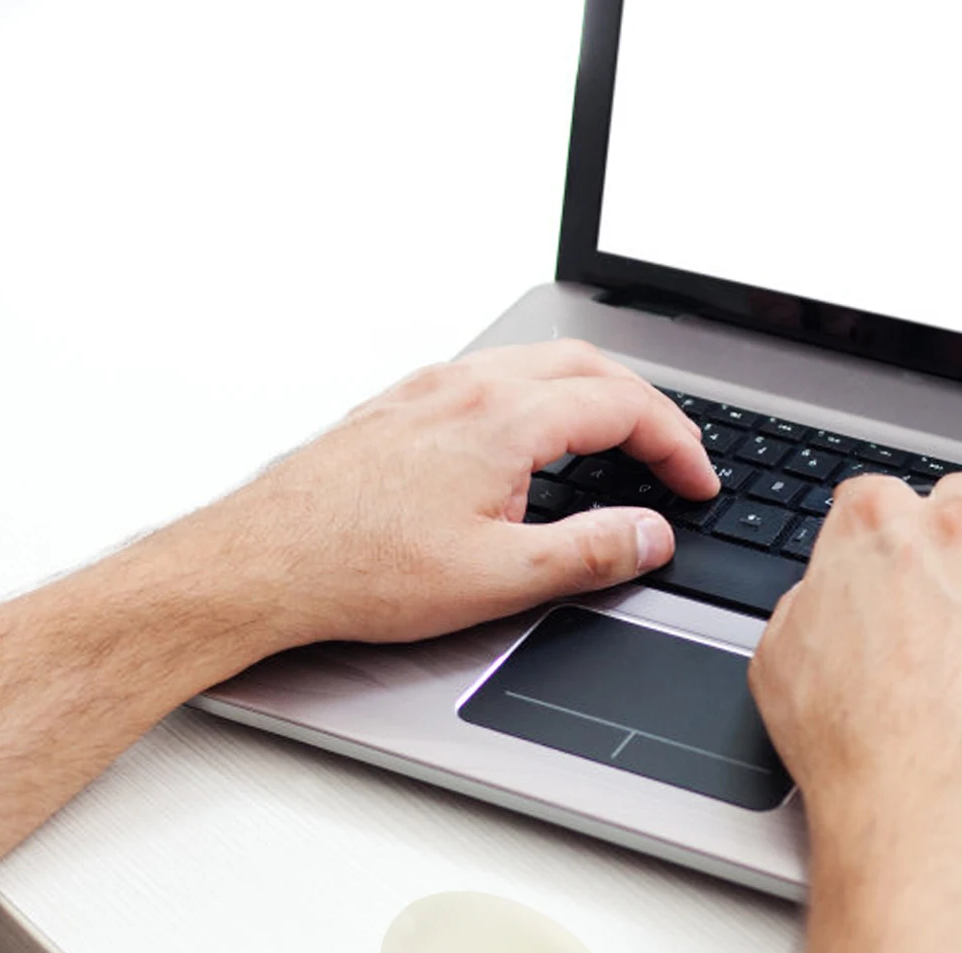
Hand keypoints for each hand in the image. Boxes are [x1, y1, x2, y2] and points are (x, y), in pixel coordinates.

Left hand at [195, 340, 717, 646]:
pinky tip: (535, 440)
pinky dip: (543, 398)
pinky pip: (493, 377)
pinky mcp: (402, 407)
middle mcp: (467, 387)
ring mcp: (429, 390)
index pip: (625, 405)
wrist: (264, 562)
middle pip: (589, 367)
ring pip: (539, 364)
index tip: (697, 484)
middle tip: (675, 458)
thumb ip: (590, 552)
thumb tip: (651, 536)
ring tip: (622, 444)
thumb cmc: (360, 569)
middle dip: (648, 408)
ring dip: (596, 395)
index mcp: (503, 420)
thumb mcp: (498, 579)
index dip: (678, 445)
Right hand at [748, 471, 961, 848]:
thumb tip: (824, 599)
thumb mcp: (780, 659)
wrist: (918, 798)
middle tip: (950, 583)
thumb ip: (808, 605)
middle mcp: (957, 532)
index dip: (879, 533)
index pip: (878, 494)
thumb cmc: (848, 739)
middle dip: (960, 530)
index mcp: (875, 527)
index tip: (884, 561)